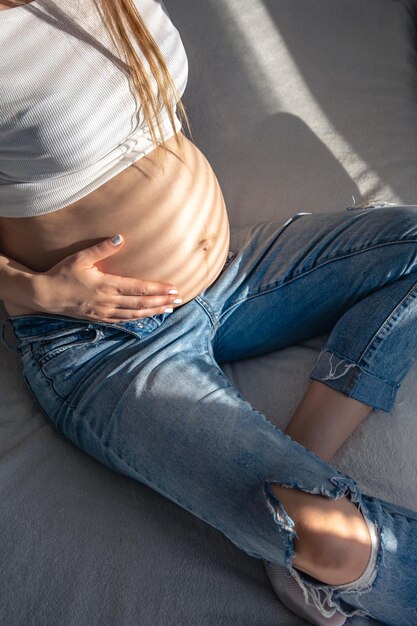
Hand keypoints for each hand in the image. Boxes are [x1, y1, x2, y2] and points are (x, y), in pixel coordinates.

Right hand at [33, 234, 180, 322]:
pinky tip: (146, 317)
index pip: (139, 288)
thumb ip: (102, 248)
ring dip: (153, 311)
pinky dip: (138, 319)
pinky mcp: (99, 318)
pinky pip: (123, 320)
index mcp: (107, 285)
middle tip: (178, 299)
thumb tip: (121, 237)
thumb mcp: (81, 257)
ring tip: (168, 309)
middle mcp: (109, 301)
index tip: (173, 288)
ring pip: (135, 314)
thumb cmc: (62, 273)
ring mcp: (105, 312)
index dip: (158, 289)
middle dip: (161, 301)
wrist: (45, 295)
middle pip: (141, 303)